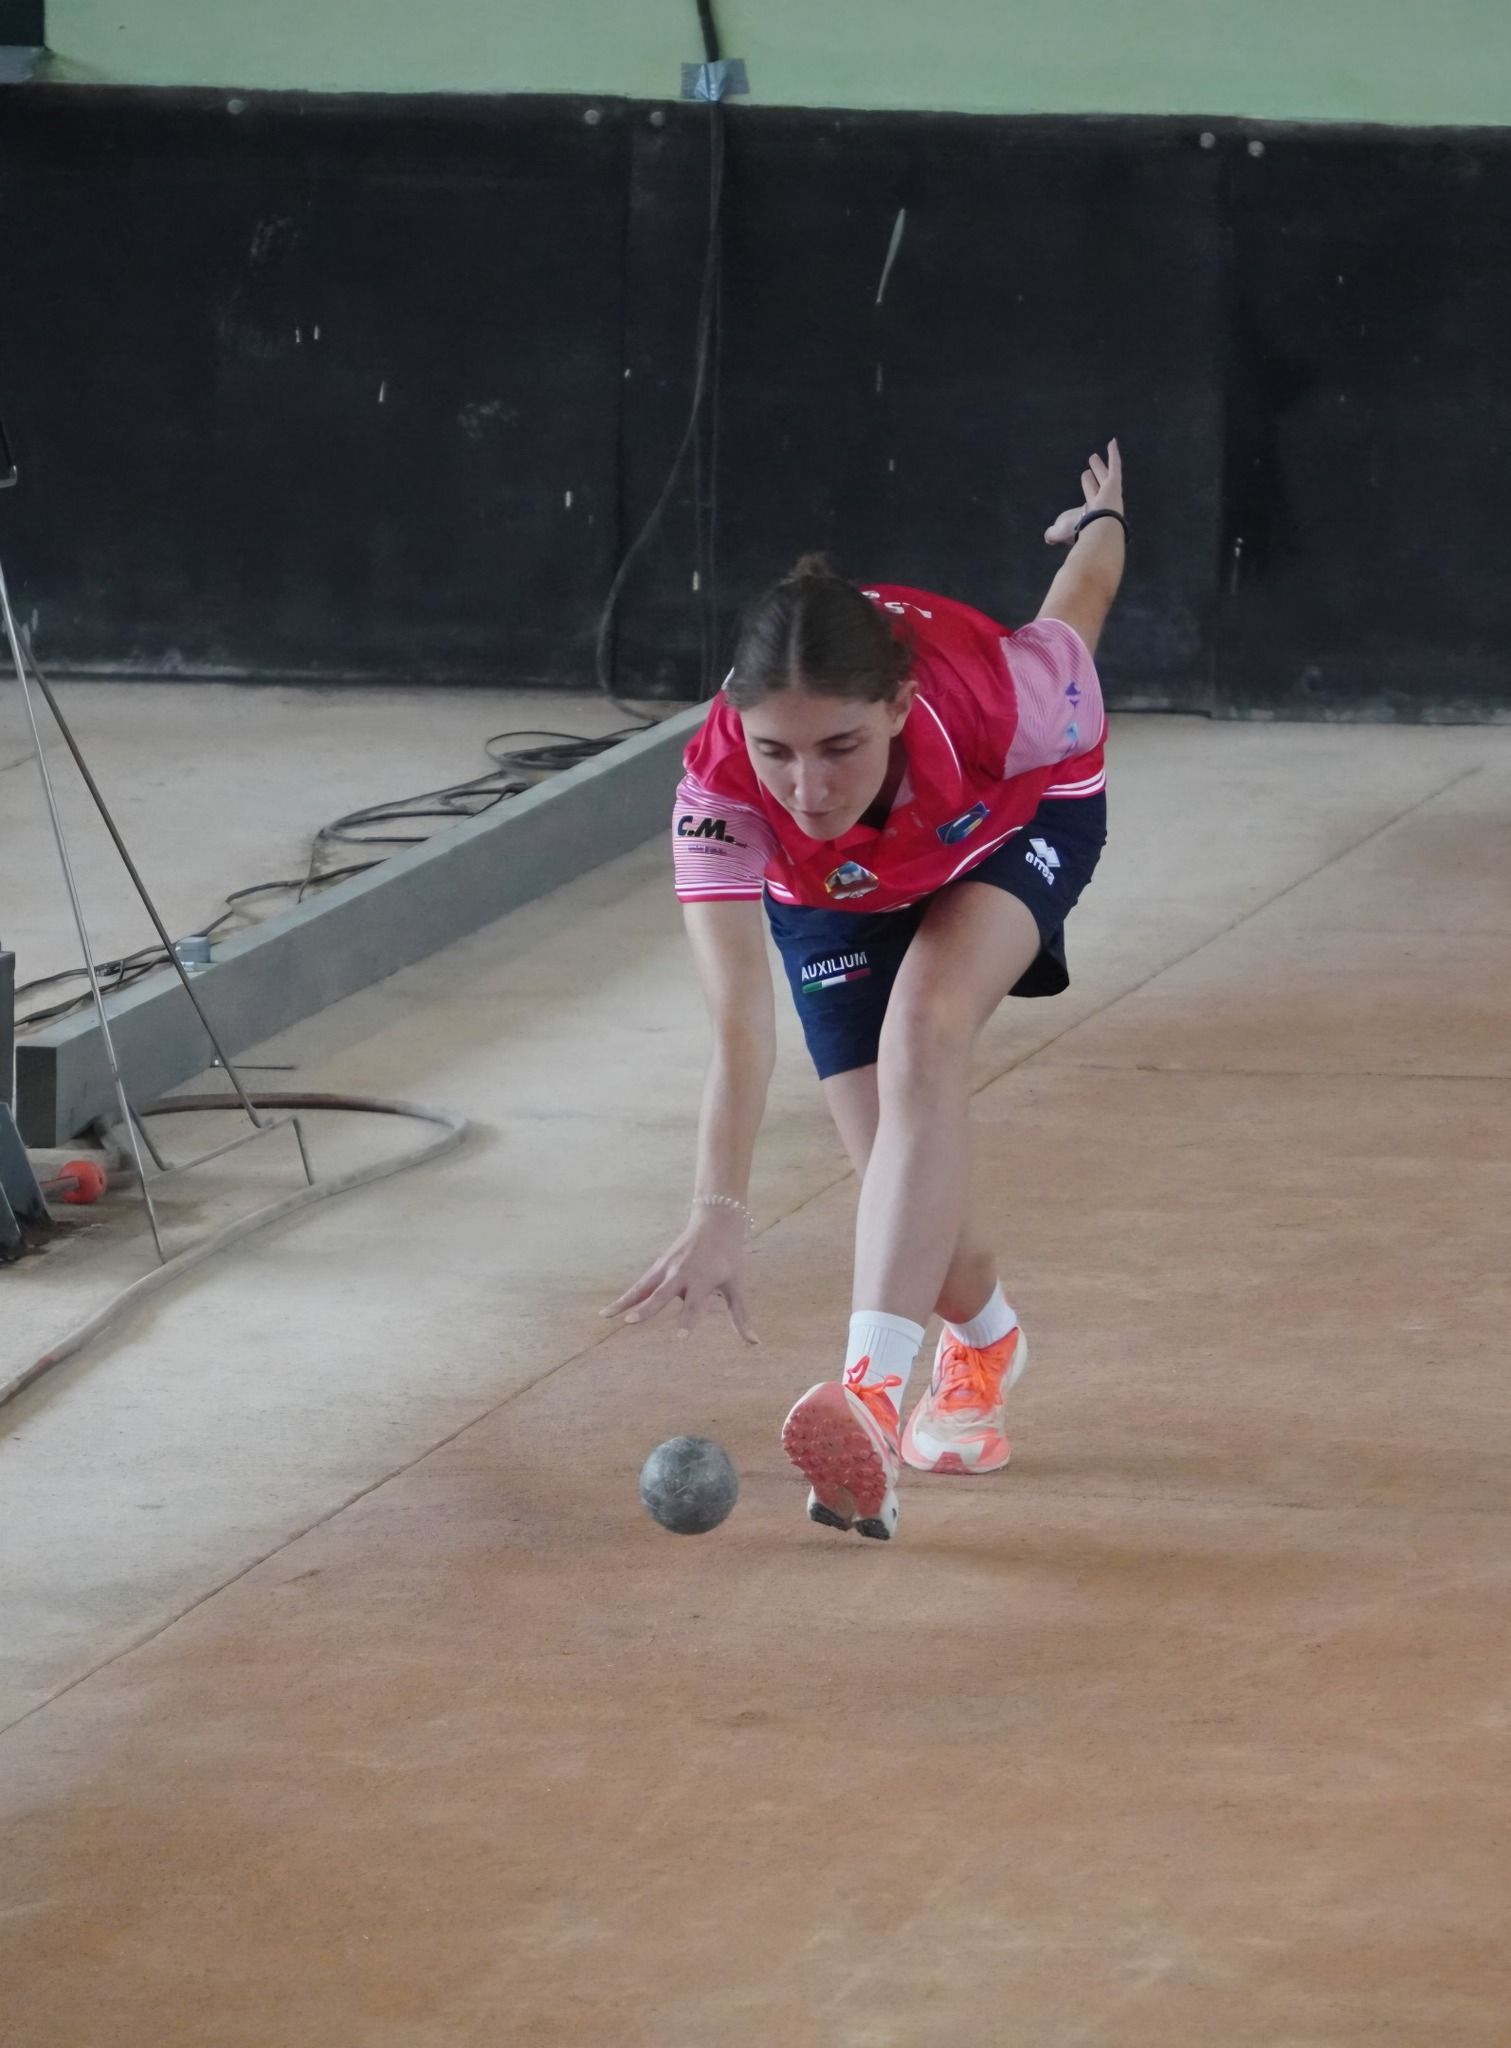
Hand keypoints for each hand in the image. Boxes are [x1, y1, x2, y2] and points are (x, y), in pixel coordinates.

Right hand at [601, 1208, 757, 1343]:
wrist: (715, 1221)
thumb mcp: (737, 1286)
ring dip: (624, 1302)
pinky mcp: (658, 1266)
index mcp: (702, 1280)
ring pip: (642, 1288)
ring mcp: (666, 1268)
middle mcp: (681, 1274)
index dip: (688, 1321)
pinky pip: (640, 1284)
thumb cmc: (729, 1257)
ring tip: (605, 1316)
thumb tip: (754, 1343)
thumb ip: (741, 1316)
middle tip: (631, 1323)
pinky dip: (626, 1296)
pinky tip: (610, 1311)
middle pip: (661, 1295)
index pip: (694, 1305)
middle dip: (646, 1309)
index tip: (681, 1338)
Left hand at [1044, 439, 1122, 546]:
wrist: (1098, 530)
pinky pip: (1115, 465)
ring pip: (1103, 475)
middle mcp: (1102, 503)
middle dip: (1092, 481)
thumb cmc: (1079, 531)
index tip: (1086, 496)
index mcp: (1091, 514)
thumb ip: (1053, 533)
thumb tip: (1047, 537)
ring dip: (1098, 466)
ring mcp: (1110, 492)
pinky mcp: (1115, 482)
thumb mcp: (1060, 532)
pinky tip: (1112, 442)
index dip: (1086, 497)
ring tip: (1093, 457)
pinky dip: (1113, 453)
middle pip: (1096, 487)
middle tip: (1088, 471)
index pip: (1088, 502)